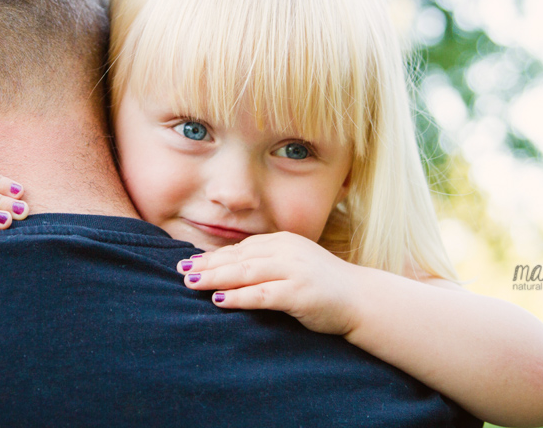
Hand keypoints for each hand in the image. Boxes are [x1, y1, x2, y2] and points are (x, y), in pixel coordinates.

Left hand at [176, 232, 363, 334]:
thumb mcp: (293, 266)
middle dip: (207, 265)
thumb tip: (230, 271)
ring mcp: (293, 270)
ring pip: (245, 272)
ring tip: (191, 282)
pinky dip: (239, 297)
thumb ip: (267, 264)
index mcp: (283, 242)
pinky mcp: (299, 292)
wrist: (362, 299)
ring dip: (215, 278)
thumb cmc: (324, 286)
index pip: (240, 249)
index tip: (189, 263)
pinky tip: (219, 300)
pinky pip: (262, 294)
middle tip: (181, 271)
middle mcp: (286, 251)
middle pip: (237, 257)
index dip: (213, 257)